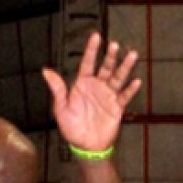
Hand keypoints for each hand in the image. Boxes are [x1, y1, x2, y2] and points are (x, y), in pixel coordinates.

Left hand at [42, 33, 141, 153]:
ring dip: (125, 67)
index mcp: (82, 84)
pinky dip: (130, 89)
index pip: (88, 63)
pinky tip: (136, 81)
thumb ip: (57, 89)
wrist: (86, 146)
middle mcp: (97, 86)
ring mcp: (108, 95)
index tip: (96, 36)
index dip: (91, 50)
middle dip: (110, 56)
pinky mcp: (117, 107)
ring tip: (132, 55)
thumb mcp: (61, 108)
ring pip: (118, 77)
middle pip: (105, 67)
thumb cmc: (71, 127)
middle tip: (115, 45)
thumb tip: (46, 71)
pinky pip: (125, 96)